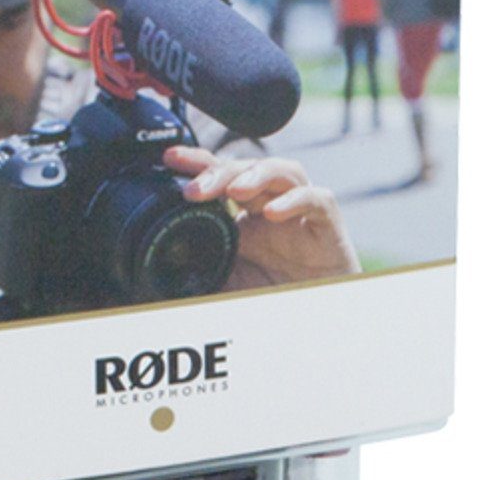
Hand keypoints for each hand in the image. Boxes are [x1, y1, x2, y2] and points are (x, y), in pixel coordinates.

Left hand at [164, 146, 360, 289]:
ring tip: (234, 190)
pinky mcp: (328, 225)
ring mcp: (301, 212)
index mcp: (246, 215)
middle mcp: (272, 205)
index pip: (221, 176)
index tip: (169, 159)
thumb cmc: (272, 296)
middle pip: (248, 168)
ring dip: (256, 174)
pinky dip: (295, 200)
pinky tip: (273, 212)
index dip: (198, 162)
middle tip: (194, 189)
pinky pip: (316, 200)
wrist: (312, 320)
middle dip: (219, 172)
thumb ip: (197, 269)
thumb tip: (152, 267)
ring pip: (284, 171)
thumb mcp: (224, 282)